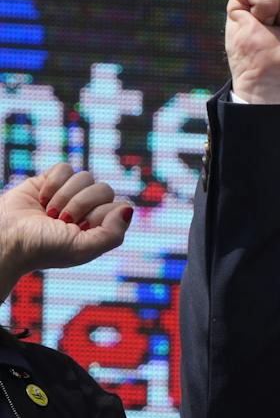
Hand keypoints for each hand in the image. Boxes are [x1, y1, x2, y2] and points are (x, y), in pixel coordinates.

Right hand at [0, 164, 133, 280]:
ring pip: (86, 176)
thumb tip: (128, 208)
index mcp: (99, 227)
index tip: (79, 228)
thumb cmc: (42, 248)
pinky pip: (65, 168)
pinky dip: (53, 182)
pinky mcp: (49, 182)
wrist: (4, 238)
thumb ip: (113, 234)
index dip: (100, 214)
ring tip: (49, 212)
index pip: (118, 205)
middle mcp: (87, 210)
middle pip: (104, 188)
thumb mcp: (82, 249)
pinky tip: (42, 198)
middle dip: (81, 204)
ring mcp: (69, 195)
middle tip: (61, 219)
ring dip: (65, 195)